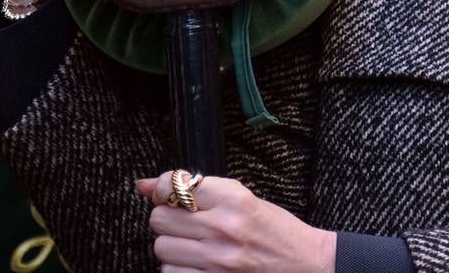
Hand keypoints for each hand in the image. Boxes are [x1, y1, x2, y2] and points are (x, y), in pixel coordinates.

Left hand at [137, 173, 335, 271]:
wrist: (304, 265)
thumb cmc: (274, 230)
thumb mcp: (243, 199)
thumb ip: (198, 190)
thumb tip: (144, 184)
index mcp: (234, 197)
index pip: (174, 187)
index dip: (163, 191)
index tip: (166, 195)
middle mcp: (223, 226)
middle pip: (160, 219)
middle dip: (167, 220)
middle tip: (185, 223)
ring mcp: (217, 259)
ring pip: (162, 249)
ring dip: (172, 248)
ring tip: (194, 246)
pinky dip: (178, 271)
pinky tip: (197, 265)